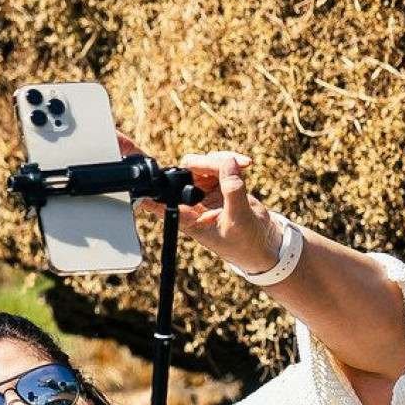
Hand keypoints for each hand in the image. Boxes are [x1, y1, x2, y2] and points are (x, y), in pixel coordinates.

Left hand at [127, 139, 281, 275]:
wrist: (261, 243)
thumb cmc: (243, 242)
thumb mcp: (238, 220)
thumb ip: (233, 192)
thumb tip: (229, 163)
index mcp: (187, 217)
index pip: (161, 201)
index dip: (151, 192)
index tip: (142, 184)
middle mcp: (191, 202)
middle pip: (186, 171)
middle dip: (204, 163)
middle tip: (225, 164)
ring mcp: (205, 191)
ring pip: (203, 164)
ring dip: (221, 160)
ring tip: (242, 165)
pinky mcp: (221, 183)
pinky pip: (220, 163)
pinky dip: (231, 160)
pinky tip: (246, 165)